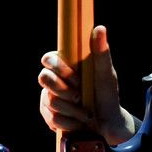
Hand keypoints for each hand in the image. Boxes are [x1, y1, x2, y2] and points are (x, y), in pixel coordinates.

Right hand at [38, 25, 138, 144]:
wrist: (107, 123)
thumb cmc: (107, 94)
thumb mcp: (107, 74)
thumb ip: (101, 53)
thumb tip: (99, 28)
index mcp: (67, 65)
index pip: (48, 58)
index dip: (59, 69)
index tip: (77, 79)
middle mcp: (55, 78)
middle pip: (43, 78)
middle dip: (64, 90)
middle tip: (81, 96)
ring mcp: (49, 96)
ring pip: (49, 100)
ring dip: (72, 109)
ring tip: (85, 112)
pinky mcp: (48, 114)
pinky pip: (51, 117)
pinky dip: (68, 122)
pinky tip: (78, 121)